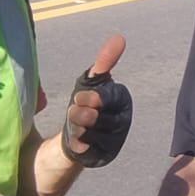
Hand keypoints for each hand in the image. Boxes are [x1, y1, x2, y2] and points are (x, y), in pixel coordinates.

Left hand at [60, 34, 130, 167]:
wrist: (73, 138)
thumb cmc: (84, 105)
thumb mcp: (91, 82)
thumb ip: (104, 62)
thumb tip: (119, 38)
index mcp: (122, 101)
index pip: (111, 97)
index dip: (93, 96)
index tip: (78, 96)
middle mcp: (122, 122)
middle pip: (101, 115)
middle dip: (83, 112)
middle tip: (73, 110)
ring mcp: (114, 141)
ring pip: (94, 132)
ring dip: (78, 127)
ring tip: (72, 125)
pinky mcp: (103, 157)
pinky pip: (90, 149)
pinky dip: (78, 144)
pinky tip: (74, 142)